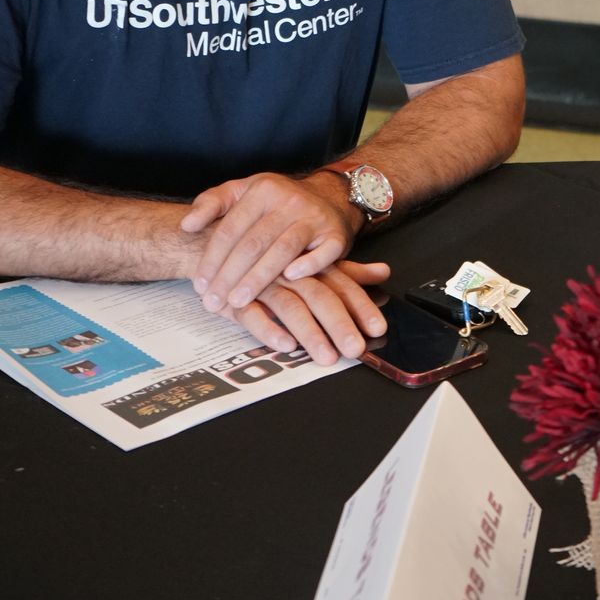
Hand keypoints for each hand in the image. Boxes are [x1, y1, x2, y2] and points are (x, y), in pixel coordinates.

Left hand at [181, 170, 359, 311]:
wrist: (331, 196)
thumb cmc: (277, 202)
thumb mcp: (243, 191)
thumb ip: (210, 203)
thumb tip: (186, 225)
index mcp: (263, 189)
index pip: (231, 229)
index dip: (212, 259)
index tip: (199, 286)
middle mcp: (290, 201)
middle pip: (254, 243)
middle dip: (229, 276)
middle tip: (212, 302)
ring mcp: (315, 217)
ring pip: (283, 250)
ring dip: (258, 278)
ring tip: (237, 302)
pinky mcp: (337, 234)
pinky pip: (324, 253)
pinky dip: (309, 265)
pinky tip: (290, 279)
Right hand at [230, 259, 389, 365]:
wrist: (216, 243)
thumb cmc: (269, 256)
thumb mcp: (311, 262)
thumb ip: (348, 271)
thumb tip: (384, 272)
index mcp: (311, 265)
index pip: (342, 286)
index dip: (361, 307)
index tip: (378, 328)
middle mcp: (291, 273)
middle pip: (320, 297)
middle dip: (339, 325)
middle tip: (355, 349)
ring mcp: (263, 285)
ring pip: (290, 307)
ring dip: (309, 333)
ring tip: (326, 356)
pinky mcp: (235, 298)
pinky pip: (251, 314)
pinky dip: (269, 329)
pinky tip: (284, 344)